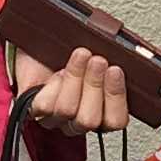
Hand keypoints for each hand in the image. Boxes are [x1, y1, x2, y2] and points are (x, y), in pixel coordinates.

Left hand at [10, 42, 131, 135]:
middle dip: (95, 86)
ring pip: (68, 111)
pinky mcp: (34, 111)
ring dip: (75, 80)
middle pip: (91, 120)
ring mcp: (55, 118)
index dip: (117, 97)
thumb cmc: (69, 49)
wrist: (37, 40)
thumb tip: (126, 55)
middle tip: (97, 61)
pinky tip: (56, 71)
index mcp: (101, 112)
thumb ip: (115, 58)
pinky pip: (45, 106)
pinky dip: (53, 85)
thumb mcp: (98, 51)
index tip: (116, 70)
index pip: (116, 121)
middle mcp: (78, 120)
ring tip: (79, 56)